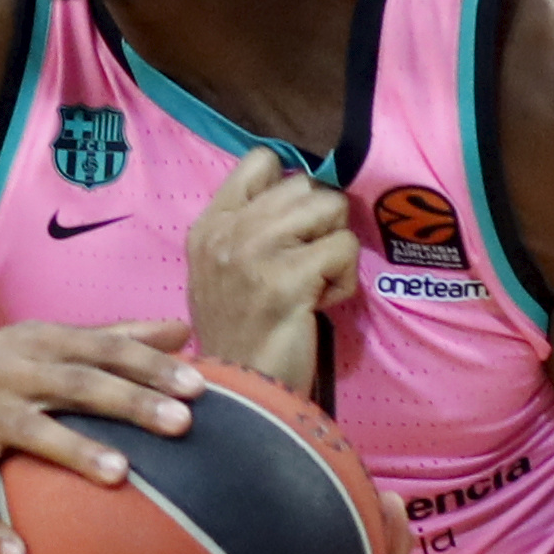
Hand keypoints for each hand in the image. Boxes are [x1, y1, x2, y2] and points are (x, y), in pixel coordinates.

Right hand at [0, 320, 201, 553]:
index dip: (150, 365)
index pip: (103, 349)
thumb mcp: (45, 342)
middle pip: (73, 384)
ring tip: (119, 475)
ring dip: (71, 451)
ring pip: (25, 432)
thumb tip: (185, 330)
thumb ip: (115, 337)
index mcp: (40, 344)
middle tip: (180, 423)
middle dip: (127, 400)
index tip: (199, 386)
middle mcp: (8, 375)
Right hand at [187, 149, 360, 392]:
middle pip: (305, 185)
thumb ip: (247, 227)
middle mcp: (228, 231)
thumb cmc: (239, 335)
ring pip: (330, 209)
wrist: (239, 392)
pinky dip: (342, 281)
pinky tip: (317, 305)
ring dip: (333, 248)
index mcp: (209, 225)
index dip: (289, 187)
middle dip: (319, 224)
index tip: (293, 227)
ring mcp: (255, 252)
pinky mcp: (288, 278)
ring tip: (312, 283)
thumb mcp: (221, 271)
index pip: (260, 160)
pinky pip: (343, 249)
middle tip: (305, 265)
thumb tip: (301, 190)